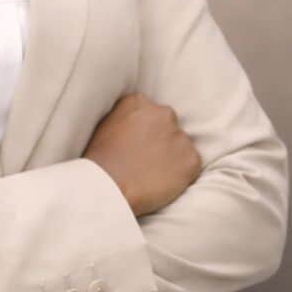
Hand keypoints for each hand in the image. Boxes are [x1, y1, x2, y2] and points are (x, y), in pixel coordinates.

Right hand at [82, 92, 201, 216]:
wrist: (108, 188)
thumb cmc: (99, 162)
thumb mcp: (103, 126)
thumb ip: (123, 117)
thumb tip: (133, 123)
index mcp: (138, 102)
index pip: (148, 112)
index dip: (143, 130)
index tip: (136, 144)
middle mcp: (163, 113)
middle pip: (167, 125)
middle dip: (161, 140)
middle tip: (146, 160)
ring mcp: (179, 136)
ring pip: (180, 146)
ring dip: (172, 157)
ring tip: (152, 175)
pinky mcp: (191, 159)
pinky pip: (191, 165)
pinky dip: (182, 175)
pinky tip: (162, 183)